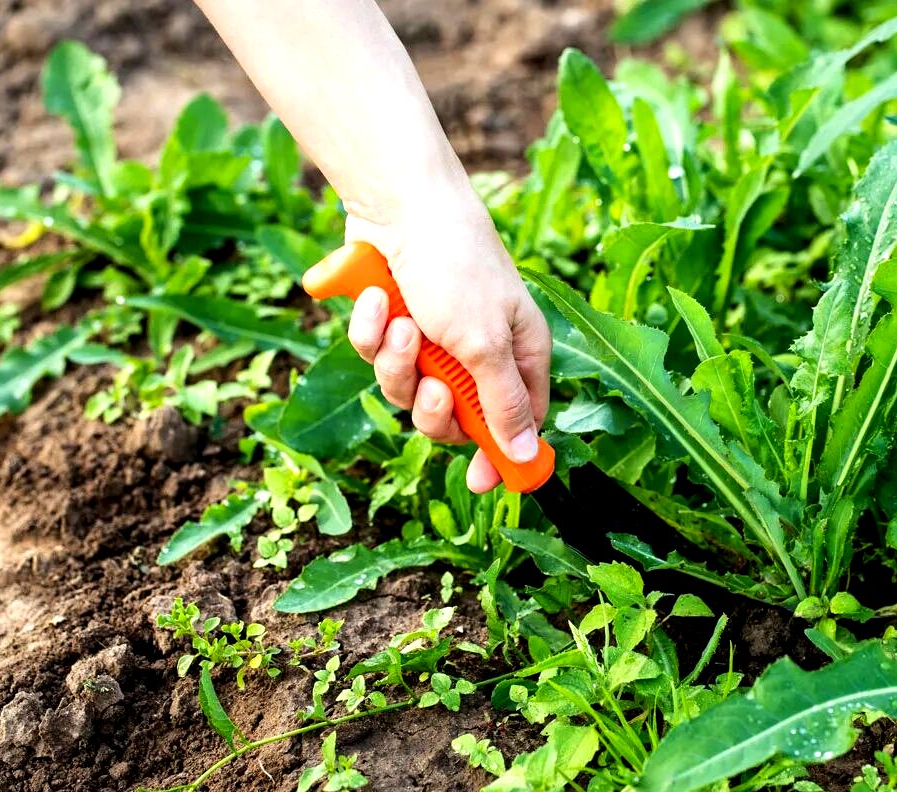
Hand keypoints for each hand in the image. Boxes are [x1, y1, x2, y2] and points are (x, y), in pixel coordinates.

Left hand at [344, 193, 551, 493]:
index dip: (500, 454)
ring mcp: (432, 337)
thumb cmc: (456, 266)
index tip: (481, 482)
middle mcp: (478, 350)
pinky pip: (374, 355)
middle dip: (432, 405)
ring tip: (399, 322)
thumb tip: (526, 457)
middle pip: (454, 417)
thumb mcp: (485, 343)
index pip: (520, 423)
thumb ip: (503, 404)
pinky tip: (376, 298)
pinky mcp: (391, 322)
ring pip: (407, 388)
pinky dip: (370, 330)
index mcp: (519, 353)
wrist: (397, 204)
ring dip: (396, 360)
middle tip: (430, 383)